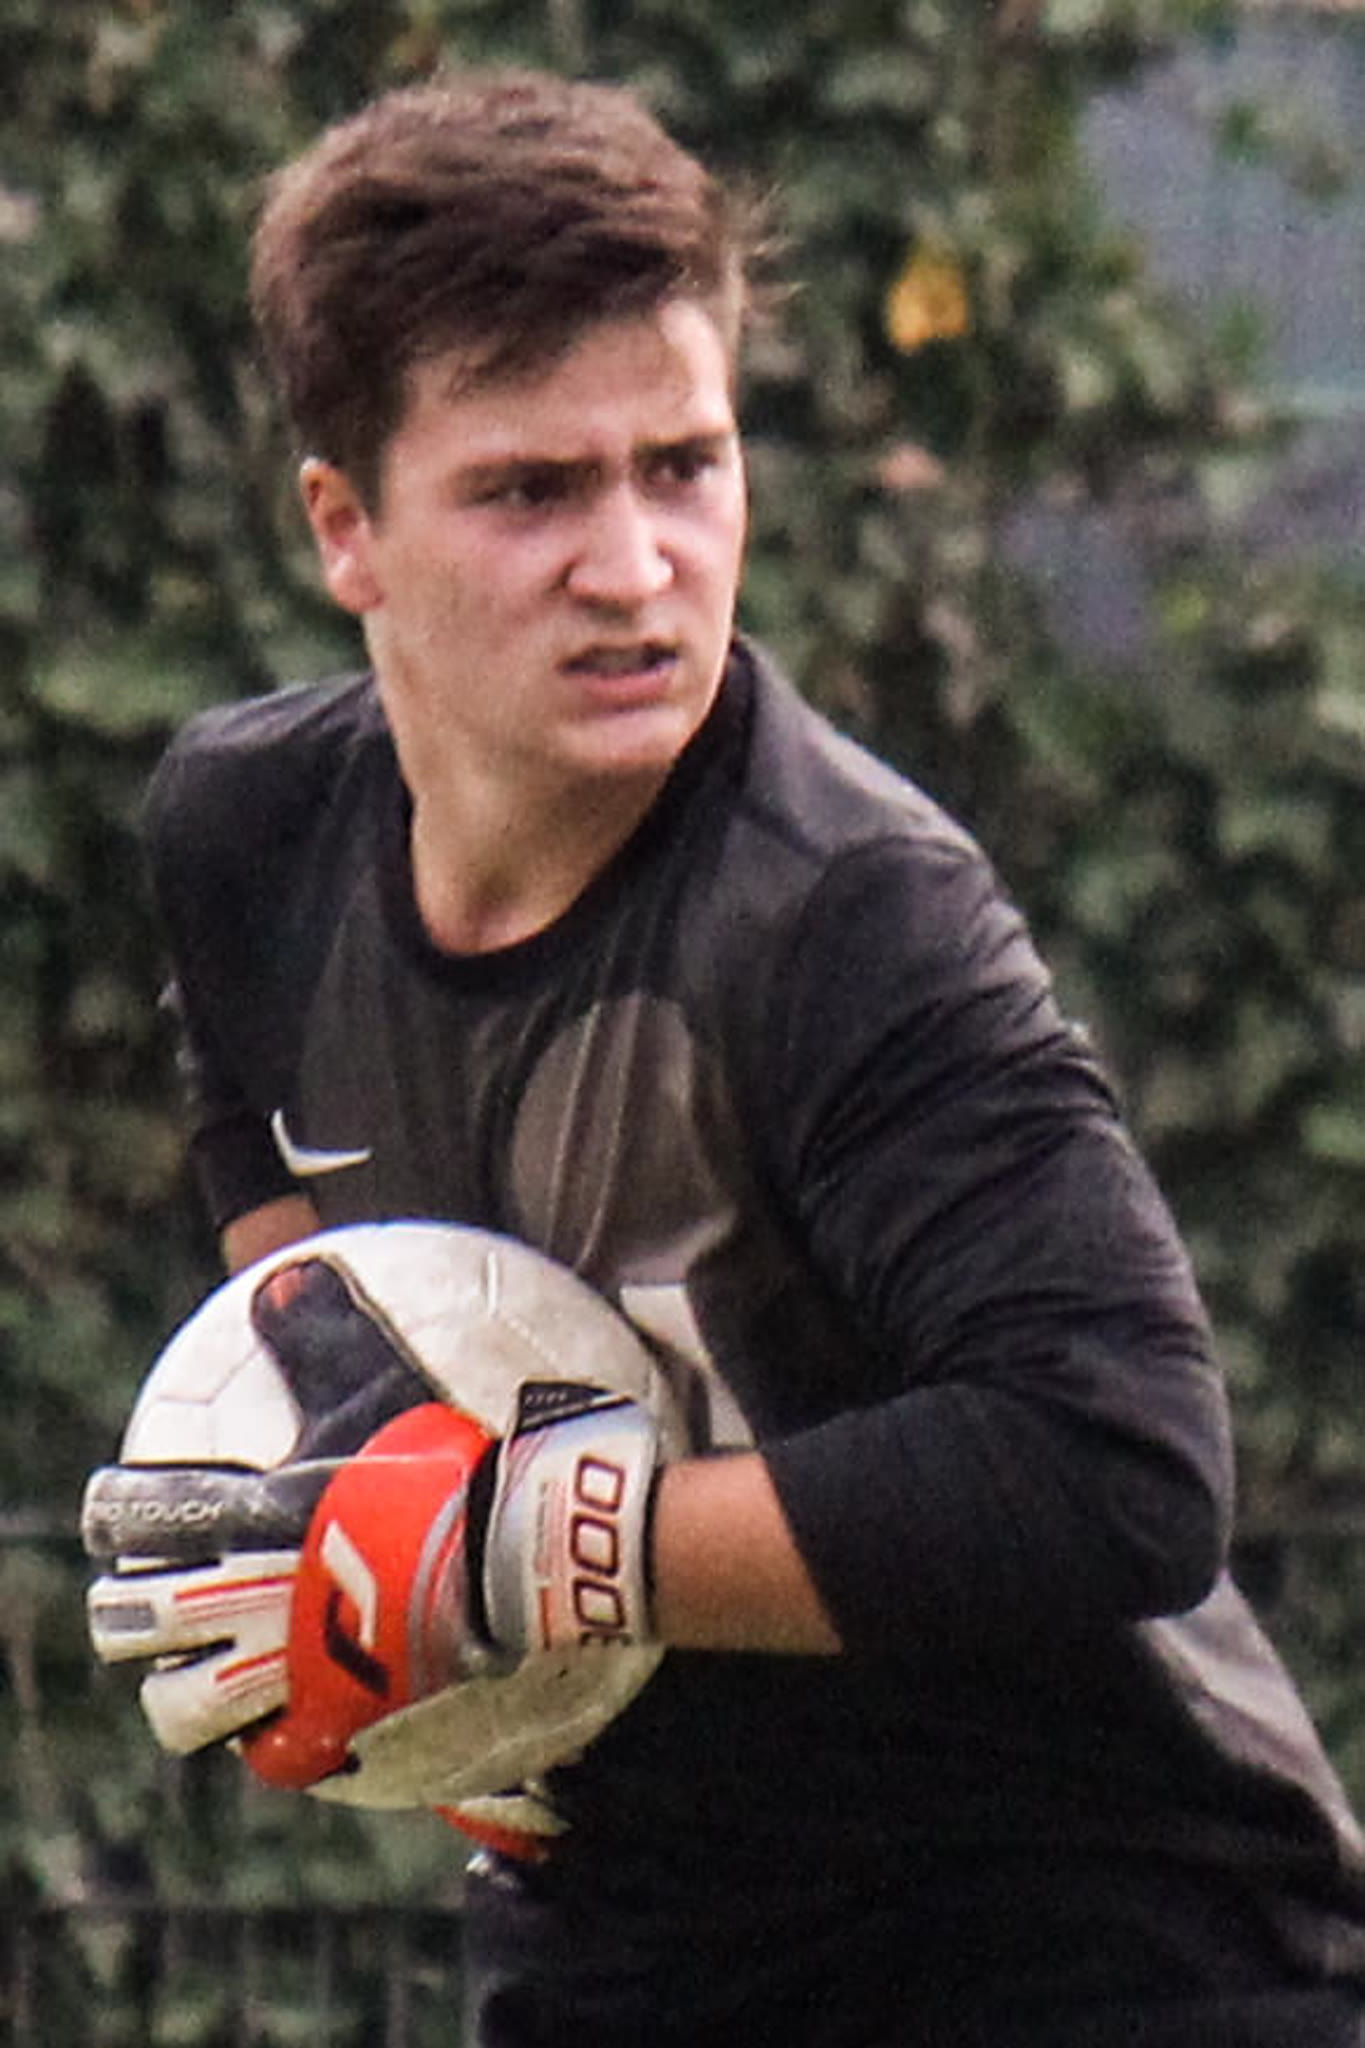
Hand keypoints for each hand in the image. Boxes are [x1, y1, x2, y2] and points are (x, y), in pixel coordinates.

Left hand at [84, 1247, 663, 1788]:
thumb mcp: (386, 1380)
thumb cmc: (448, 1464)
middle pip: (138, 1622)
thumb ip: (326, 1331)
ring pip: (185, 1707)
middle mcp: (246, 1597)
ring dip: (184, 1690)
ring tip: (196, 1682)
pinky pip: (275, 1755)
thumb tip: (277, 1277)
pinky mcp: (333, 1728)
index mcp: (250, 1515)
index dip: (118, 1514)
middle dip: (130, 1613)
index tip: (116, 1511)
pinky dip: (270, 1746)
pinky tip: (285, 1730)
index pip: (140, 1516)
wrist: (515, 1558)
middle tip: (142, 1604)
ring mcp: (283, 1672)